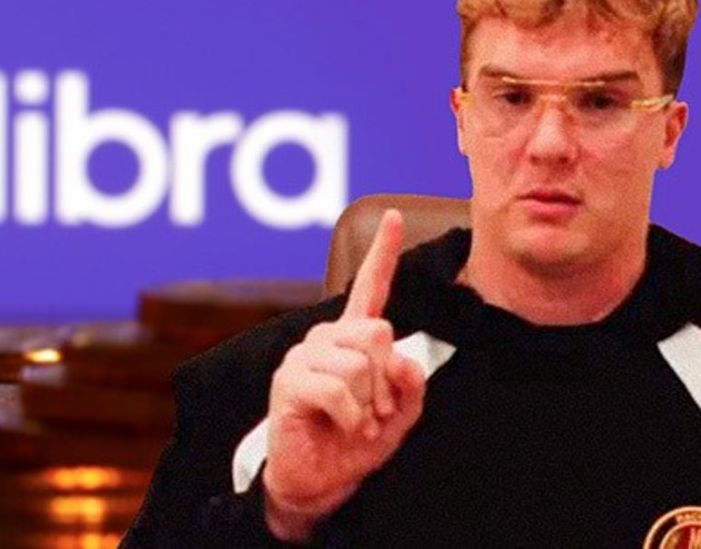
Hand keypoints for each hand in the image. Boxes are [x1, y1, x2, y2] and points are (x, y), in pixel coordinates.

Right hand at [263, 209, 426, 541]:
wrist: (320, 484)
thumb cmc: (355, 445)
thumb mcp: (400, 416)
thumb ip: (411, 385)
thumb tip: (400, 358)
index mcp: (352, 339)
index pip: (370, 288)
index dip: (383, 253)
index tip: (392, 217)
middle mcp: (326, 339)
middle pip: (377, 332)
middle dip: (386, 380)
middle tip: (374, 411)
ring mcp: (303, 357)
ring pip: (359, 363)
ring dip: (368, 404)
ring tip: (355, 422)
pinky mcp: (288, 382)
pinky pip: (338, 389)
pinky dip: (351, 417)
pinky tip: (341, 427)